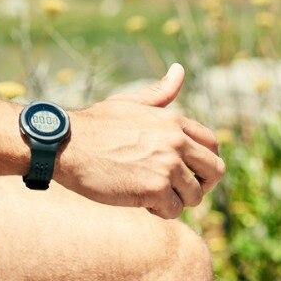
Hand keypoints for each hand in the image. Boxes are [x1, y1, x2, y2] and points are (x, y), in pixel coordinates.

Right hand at [55, 63, 224, 218]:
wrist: (65, 145)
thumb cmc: (95, 125)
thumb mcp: (129, 104)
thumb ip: (159, 93)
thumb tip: (179, 69)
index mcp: (171, 119)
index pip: (212, 143)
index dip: (202, 160)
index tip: (184, 167)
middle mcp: (175, 140)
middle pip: (215, 170)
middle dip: (199, 183)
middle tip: (174, 186)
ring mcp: (167, 165)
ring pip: (195, 195)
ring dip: (176, 199)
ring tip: (151, 192)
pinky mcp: (155, 188)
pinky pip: (174, 210)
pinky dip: (160, 211)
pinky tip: (140, 201)